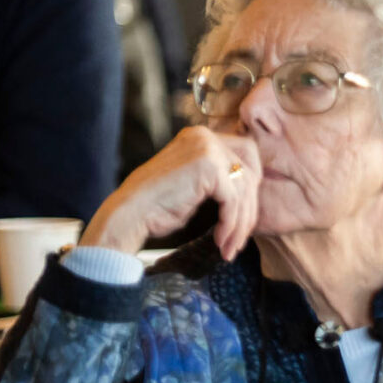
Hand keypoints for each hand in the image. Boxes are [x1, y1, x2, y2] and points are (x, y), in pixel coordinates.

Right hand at [82, 125, 261, 259]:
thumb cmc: (158, 206)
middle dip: (249, 208)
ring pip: (244, 190)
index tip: (243, 218)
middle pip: (250, 172)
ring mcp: (207, 148)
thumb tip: (252, 191)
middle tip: (239, 237)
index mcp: (201, 137)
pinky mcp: (209, 166)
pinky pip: (234, 201)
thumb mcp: (196, 184)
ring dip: (240, 223)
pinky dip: (230, 225)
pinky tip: (221, 241)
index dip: (250, 189)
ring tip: (230, 246)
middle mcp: (205, 136)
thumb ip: (221, 179)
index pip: (246, 156)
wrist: (129, 214)